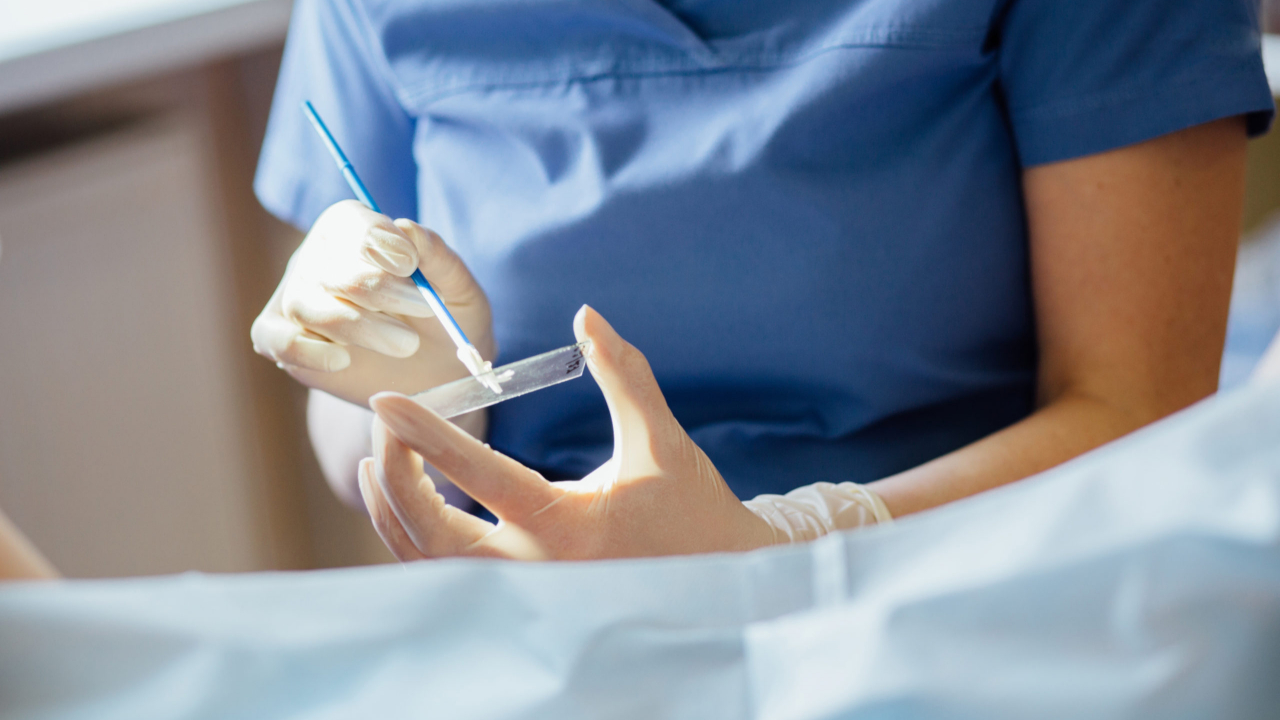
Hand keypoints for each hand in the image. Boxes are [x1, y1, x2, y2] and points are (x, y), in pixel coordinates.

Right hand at [251, 200, 493, 405]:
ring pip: (306, 306)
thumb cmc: (445, 320)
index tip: (409, 264)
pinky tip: (343, 362)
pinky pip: (277, 341)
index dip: (375, 239)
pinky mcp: (283, 339)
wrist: (436, 373)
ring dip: (356, 326)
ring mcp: (297, 299)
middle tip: (424, 309)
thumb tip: (408, 228)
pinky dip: (306, 352)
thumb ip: (439, 258)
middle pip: (331, 269)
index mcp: (357, 231)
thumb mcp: (459, 290)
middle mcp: (319, 259)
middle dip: (378, 290)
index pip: (350, 222)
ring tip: (405, 345)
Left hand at [357, 306, 777, 559]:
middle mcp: (536, 571)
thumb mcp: (661, 440)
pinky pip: (449, 577)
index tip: (386, 401)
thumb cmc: (692, 510)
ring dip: (395, 512)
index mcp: (568, 527)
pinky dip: (416, 541)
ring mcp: (524, 594)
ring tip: (379, 458)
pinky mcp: (521, 601)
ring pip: (431, 565)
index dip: (427, 436)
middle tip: (385, 423)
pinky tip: (406, 501)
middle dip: (396, 476)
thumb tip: (587, 316)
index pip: (480, 476)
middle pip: (433, 533)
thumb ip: (624, 375)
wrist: (718, 581)